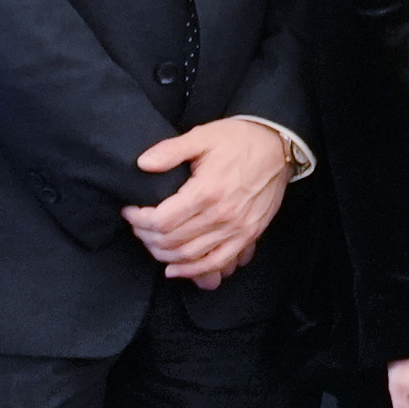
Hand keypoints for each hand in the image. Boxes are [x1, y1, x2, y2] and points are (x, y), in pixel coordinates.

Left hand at [124, 117, 293, 287]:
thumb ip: (170, 151)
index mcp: (207, 190)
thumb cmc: (240, 140)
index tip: (130, 211)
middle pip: (171, 241)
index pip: (161, 220)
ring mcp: (236, 229)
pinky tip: (175, 269)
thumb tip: (143, 164)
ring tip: (152, 242)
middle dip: (146, 237)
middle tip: (138, 226)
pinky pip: (217, 262)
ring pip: (189, 256)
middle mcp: (222, 215)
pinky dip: (193, 271)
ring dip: (163, 254)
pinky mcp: (248, 236)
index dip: (139, 220)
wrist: (278, 148)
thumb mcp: (202, 136)